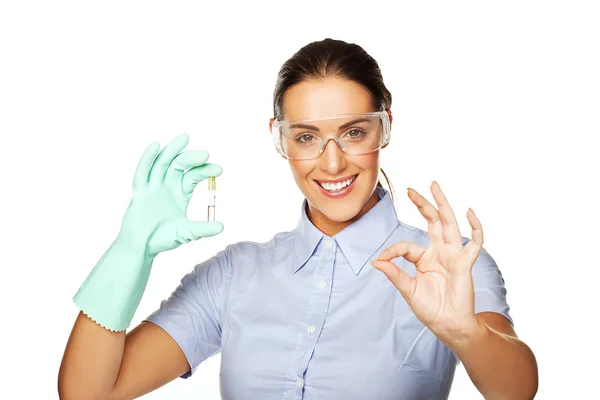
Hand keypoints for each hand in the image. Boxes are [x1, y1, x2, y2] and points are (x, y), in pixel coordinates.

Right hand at [117, 133, 223, 255]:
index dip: (205, 170)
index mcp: (180, 193)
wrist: (141, 247)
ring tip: (185, 138)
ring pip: (162, 163)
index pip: (193, 175)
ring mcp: (152, 187)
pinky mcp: (140, 192)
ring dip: (172, 150)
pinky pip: (143, 172)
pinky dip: (148, 158)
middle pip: (179, 165)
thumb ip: (202, 229)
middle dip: (192, 158)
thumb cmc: (162, 239)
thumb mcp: (186, 233)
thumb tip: (221, 226)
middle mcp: (167, 186)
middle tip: (206, 154)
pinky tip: (156, 145)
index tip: (218, 169)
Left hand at [370, 181, 482, 340]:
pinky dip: (475, 228)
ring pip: (448, 224)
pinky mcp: (464, 264)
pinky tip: (469, 212)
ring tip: (434, 186)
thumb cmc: (430, 308)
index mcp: (424, 258)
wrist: (448, 325)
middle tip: (411, 189)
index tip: (380, 260)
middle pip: (432, 222)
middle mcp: (439, 252)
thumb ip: (394, 274)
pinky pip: (474, 243)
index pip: (406, 245)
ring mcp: (453, 256)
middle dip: (423, 204)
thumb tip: (375, 261)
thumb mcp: (407, 289)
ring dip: (442, 204)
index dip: (392, 250)